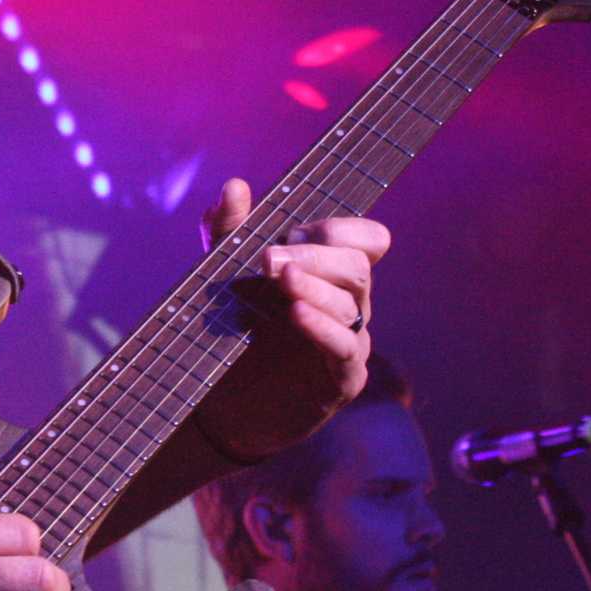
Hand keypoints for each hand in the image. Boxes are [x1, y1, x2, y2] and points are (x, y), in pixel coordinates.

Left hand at [192, 176, 389, 462]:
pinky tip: (294, 314)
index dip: (343, 228)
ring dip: (314, 286)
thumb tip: (236, 186)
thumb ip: (228, 231)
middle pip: (358, 266)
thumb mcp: (223, 274)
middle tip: (268, 259)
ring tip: (278, 279)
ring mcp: (349, 341)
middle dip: (316, 255)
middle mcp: (349, 302)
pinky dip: (321, 327)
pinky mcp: (341, 380)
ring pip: (352, 304)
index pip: (369, 238)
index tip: (295, 229)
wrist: (221, 404)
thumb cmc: (234, 330)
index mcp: (330, 271)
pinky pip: (344, 348)